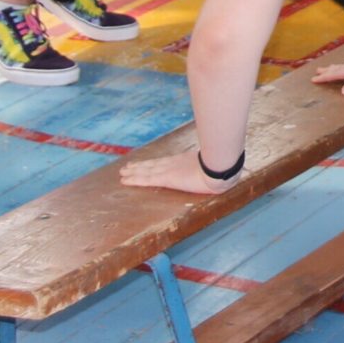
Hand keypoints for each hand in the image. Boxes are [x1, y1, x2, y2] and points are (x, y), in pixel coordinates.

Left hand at [117, 149, 231, 194]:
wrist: (219, 169)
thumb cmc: (220, 167)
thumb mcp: (213, 165)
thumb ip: (211, 165)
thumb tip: (221, 165)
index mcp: (183, 161)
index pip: (163, 163)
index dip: (151, 163)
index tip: (143, 164)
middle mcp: (172, 164)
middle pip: (151, 165)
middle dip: (139, 167)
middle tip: (126, 168)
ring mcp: (168, 170)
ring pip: (145, 171)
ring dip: (133, 172)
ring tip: (122, 173)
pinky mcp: (166, 178)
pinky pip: (146, 179)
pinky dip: (135, 180)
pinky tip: (125, 181)